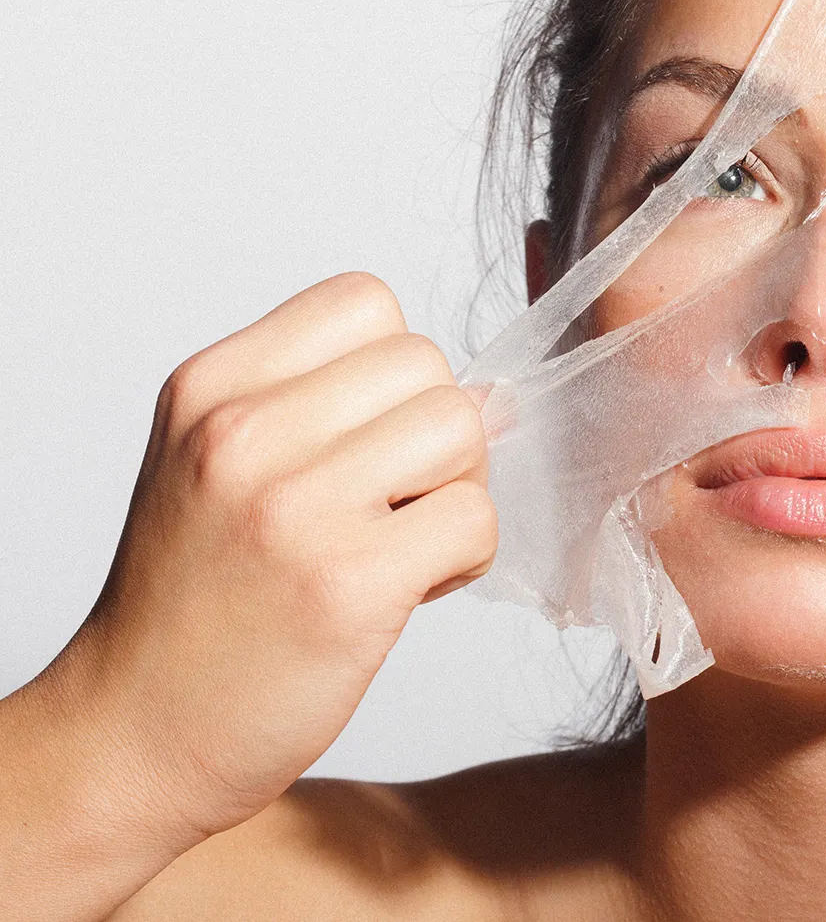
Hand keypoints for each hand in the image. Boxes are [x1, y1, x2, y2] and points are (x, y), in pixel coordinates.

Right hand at [1, 272, 495, 914]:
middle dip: (432, 435)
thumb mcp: (215, 461)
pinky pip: (476, 518)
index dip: (391, 373)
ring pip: (463, 428)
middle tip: (387, 506)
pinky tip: (407, 591)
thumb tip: (482, 390)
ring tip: (398, 544)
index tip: (362, 441)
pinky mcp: (348, 582)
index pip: (366, 301)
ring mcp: (293, 507)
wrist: (134, 734)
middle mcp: (241, 433)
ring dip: (456, 491)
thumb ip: (319, 404)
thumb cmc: (195, 601)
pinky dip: (466, 557)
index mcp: (210, 388)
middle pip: (427, 364)